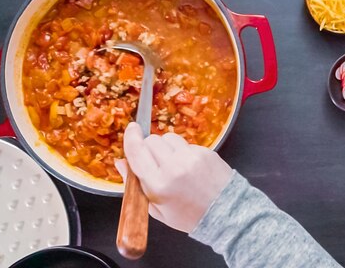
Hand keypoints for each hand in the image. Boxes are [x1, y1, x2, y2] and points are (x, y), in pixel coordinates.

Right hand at [115, 122, 232, 232]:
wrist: (224, 213)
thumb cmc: (189, 216)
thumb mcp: (157, 209)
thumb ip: (135, 185)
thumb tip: (120, 163)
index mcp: (158, 184)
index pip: (136, 151)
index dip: (131, 138)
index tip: (131, 129)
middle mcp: (174, 167)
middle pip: (152, 141)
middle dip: (149, 148)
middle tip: (155, 164)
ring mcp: (191, 157)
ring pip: (168, 138)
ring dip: (165, 147)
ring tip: (173, 165)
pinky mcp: (205, 151)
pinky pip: (186, 143)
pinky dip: (183, 152)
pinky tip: (189, 167)